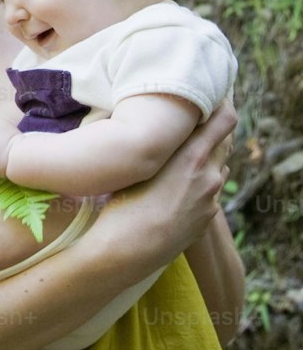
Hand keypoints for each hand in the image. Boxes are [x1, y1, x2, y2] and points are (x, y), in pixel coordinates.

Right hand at [99, 101, 234, 265]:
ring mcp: (211, 199)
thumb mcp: (141, 165)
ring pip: (217, 167)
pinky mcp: (207, 218)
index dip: (221, 105)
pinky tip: (175, 189)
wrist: (128, 250)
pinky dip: (199, 184)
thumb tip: (165, 130)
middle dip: (210, 133)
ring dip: (206, 159)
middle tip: (188, 127)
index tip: (208, 99)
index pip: (225, 119)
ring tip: (180, 159)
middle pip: (223, 142)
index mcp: (193, 157)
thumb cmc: (124, 202)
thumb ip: (164, 146)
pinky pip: (209, 191)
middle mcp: (210, 176)